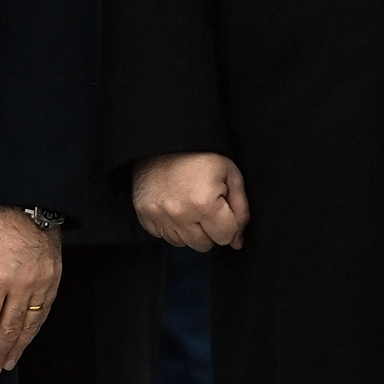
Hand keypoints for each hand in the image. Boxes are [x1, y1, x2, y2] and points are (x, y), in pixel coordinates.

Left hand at [0, 205, 59, 375]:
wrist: (27, 203)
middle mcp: (21, 285)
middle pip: (9, 328)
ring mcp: (41, 284)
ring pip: (30, 324)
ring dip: (19, 346)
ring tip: (10, 360)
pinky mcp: (54, 280)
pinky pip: (44, 312)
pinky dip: (35, 328)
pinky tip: (28, 337)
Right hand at [132, 152, 249, 251]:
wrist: (166, 138)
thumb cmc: (202, 155)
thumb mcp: (231, 175)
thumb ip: (240, 211)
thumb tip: (237, 243)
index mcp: (204, 203)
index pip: (225, 236)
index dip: (228, 222)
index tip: (221, 205)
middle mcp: (178, 213)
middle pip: (203, 245)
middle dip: (209, 229)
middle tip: (205, 205)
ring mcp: (158, 214)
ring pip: (182, 243)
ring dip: (189, 229)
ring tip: (188, 204)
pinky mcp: (143, 213)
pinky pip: (162, 235)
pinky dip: (170, 225)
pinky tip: (172, 206)